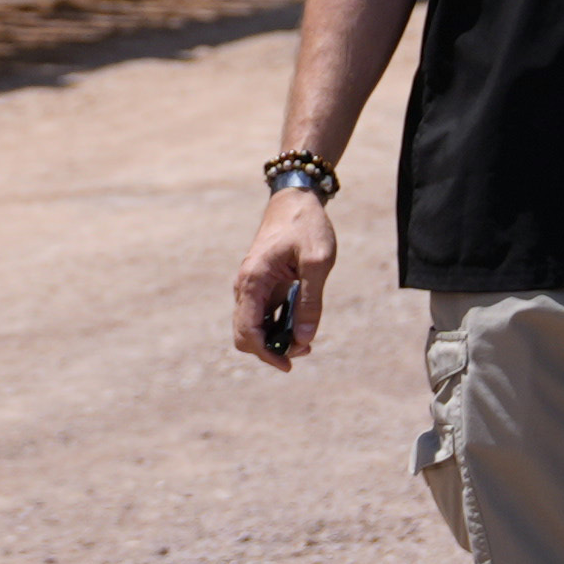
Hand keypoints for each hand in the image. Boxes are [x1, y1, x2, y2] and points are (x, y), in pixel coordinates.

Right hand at [233, 189, 336, 371]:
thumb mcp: (318, 261)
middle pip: (245, 336)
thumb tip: (304, 338)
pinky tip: (300, 326)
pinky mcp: (261, 286)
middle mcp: (245, 287)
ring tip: (305, 340)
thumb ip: (311, 301)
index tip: (289, 364)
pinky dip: (277, 327)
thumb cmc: (307, 226)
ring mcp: (251, 287)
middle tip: (302, 350)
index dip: (266, 354)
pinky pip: (262, 316)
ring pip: (253, 328)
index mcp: (253, 281)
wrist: (296, 200)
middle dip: (270, 350)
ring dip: (274, 340)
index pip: (248, 332)